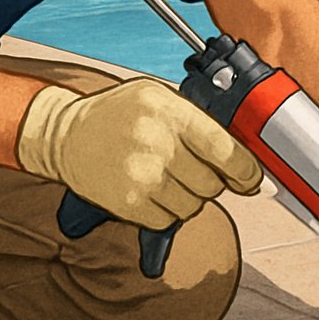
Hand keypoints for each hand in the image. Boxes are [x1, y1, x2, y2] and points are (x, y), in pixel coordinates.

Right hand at [16, 79, 261, 229]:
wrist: (65, 135)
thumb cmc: (119, 115)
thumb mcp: (160, 99)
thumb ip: (200, 124)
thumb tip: (243, 163)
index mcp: (170, 111)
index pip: (224, 150)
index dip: (247, 171)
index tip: (253, 181)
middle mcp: (157, 142)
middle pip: (212, 183)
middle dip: (209, 181)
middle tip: (188, 169)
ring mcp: (141, 175)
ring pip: (193, 205)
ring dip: (186, 198)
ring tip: (163, 177)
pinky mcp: (128, 203)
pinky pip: (168, 220)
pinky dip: (164, 212)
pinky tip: (147, 191)